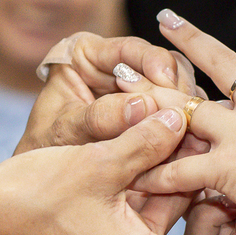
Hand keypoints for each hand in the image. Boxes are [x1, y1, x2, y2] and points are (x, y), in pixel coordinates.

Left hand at [15, 33, 196, 154]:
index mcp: (87, 54)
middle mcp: (117, 66)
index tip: (166, 81)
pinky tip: (191, 145)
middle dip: (176, 90)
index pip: (128, 48)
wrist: (43, 185)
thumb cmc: (43, 152)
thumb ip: (98, 118)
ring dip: (186, 112)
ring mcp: (141, 90)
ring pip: (178, 89)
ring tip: (192, 134)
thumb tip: (143, 106)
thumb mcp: (64, 133)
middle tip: (187, 114)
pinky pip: (179, 116)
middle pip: (163, 65)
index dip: (153, 61)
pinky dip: (185, 130)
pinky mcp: (155, 116)